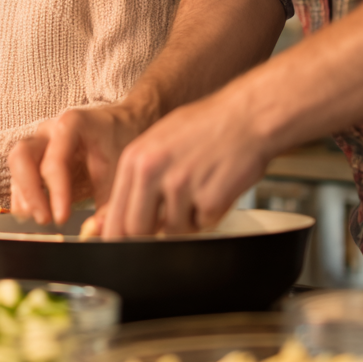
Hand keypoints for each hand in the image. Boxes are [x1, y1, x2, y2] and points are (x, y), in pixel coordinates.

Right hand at [8, 103, 145, 224]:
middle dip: (30, 192)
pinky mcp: (36, 159)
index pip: (55, 161)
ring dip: (24, 197)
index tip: (62, 218)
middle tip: (44, 220)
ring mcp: (39, 143)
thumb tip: (96, 232)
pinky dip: (24, 199)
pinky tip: (36, 217)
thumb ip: (110, 204)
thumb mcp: (122, 171)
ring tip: (41, 221)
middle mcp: (49, 131)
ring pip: (17, 167)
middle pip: (22, 156)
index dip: (56, 192)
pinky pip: (20, 178)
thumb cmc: (121, 142)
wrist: (123, 125)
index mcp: (72, 124)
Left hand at [101, 87, 273, 237]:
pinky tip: (216, 188)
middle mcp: (152, 171)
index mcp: (135, 159)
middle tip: (167, 220)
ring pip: (174, 231)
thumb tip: (120, 215)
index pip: (116, 215)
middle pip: (138, 231)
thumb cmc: (204, 126)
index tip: (124, 246)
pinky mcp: (209, 199)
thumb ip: (138, 177)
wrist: (246, 116)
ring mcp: (180, 186)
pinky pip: (203, 225)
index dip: (119, 236)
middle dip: (151, 234)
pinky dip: (210, 214)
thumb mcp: (158, 141)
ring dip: (186, 220)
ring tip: (199, 189)